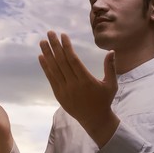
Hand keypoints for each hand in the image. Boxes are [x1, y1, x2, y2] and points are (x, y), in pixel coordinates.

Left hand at [38, 31, 119, 146]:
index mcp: (86, 80)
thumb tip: (111, 51)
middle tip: (49, 33)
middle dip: (55, 46)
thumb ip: (110, 67)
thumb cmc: (104, 100)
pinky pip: (51, 78)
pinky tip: (41, 57)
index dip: (66, 47)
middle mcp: (73, 84)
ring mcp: (65, 90)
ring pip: (54, 69)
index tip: (62, 35)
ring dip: (47, 54)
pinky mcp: (59, 95)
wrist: (95, 120)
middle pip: (61, 62)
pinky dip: (46, 67)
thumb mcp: (111, 84)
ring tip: (42, 42)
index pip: (73, 60)